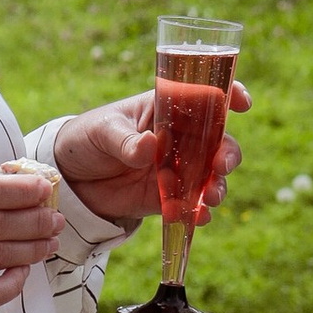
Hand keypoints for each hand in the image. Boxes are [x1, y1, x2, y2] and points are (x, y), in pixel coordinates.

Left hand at [49, 83, 250, 230]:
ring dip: (218, 186)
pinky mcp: (167, 197)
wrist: (70, 179)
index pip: (204, 96)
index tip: (243, 102)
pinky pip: (191, 205)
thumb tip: (150, 146)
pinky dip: (199, 213)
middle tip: (222, 166)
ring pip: (211, 175)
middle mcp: (179, 137)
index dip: (229, 94)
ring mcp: (177, 168)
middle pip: (217, 141)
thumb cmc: (87, 138)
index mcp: (166, 108)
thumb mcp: (103, 131)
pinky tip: (199, 217)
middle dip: (228, 153)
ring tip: (212, 197)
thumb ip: (126, 140)